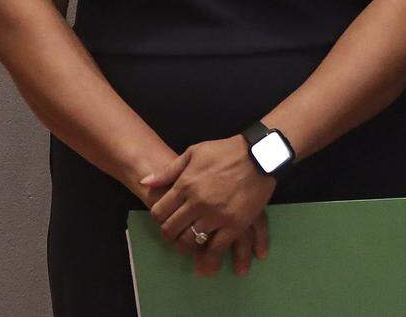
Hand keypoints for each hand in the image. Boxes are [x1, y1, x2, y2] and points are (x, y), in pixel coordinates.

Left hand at [143, 136, 276, 272]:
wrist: (260, 155)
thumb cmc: (226, 151)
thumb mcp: (195, 152)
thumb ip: (169, 170)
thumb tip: (145, 182)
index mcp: (185, 184)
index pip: (159, 212)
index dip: (159, 218)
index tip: (166, 218)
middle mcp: (197, 202)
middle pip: (171, 230)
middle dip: (170, 234)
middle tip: (177, 233)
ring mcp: (216, 215)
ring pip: (190, 241)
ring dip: (186, 246)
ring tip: (190, 243)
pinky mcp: (235, 224)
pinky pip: (216, 247)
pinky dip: (208, 255)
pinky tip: (207, 254)